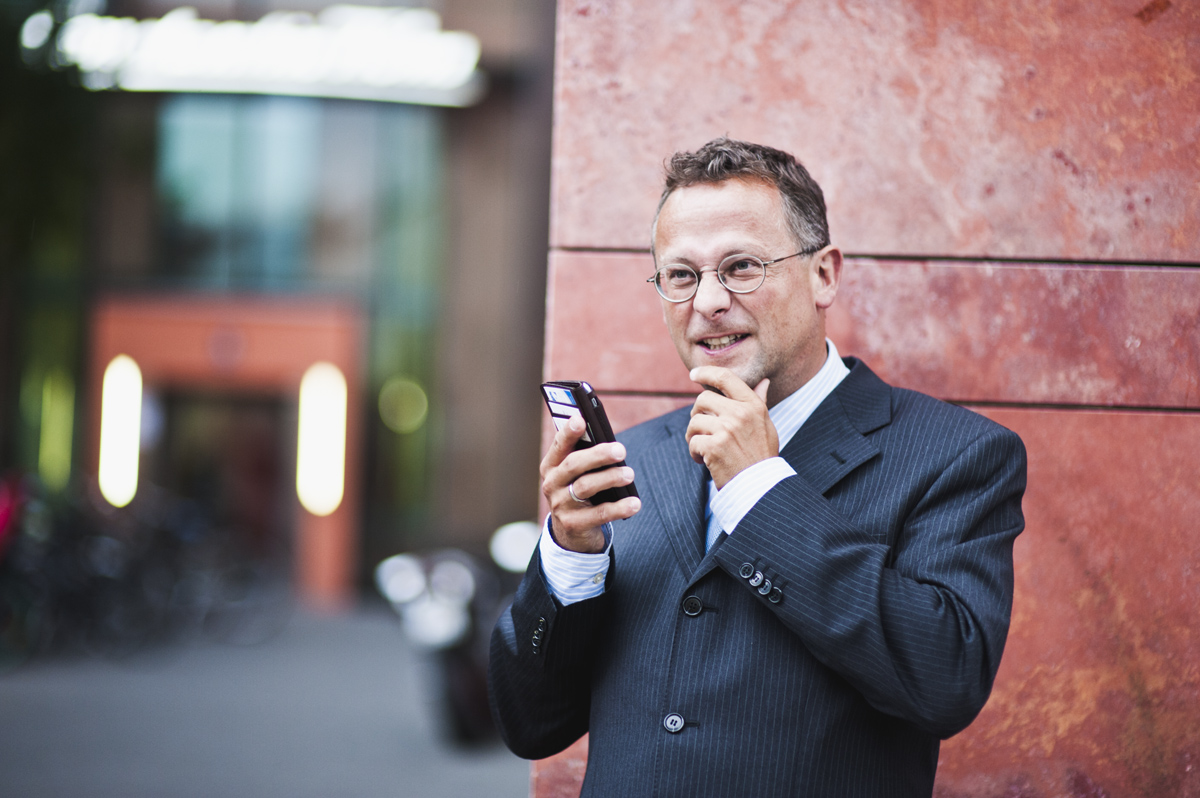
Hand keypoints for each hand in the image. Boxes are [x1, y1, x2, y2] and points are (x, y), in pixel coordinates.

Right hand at [540, 414, 640, 552]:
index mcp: (551, 466)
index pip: (559, 445)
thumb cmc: (579, 492)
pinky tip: (634, 503)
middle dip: (598, 455)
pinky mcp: (574, 524)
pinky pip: (599, 514)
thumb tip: (607, 438)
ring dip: (610, 478)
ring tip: (630, 474)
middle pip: (573, 465)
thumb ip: (585, 456)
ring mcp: (560, 505)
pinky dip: (619, 508)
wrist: (571, 532)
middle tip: (620, 450)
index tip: (580, 419)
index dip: (568, 432)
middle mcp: (552, 484)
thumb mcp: (577, 474)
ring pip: (585, 487)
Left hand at [685, 367, 778, 488]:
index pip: (725, 378)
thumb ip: (759, 402)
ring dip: (693, 436)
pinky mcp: (714, 446)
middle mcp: (740, 413)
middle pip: (703, 399)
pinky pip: (692, 442)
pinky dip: (694, 453)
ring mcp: (726, 429)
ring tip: (704, 448)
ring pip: (694, 422)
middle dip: (697, 414)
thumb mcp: (766, 426)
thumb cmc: (761, 455)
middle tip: (702, 430)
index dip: (706, 372)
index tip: (694, 374)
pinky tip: (705, 461)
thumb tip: (764, 382)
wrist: (760, 486)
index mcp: (753, 405)